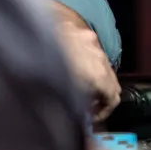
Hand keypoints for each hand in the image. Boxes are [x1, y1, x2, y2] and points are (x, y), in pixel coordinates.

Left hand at [50, 3, 119, 120]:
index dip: (104, 112)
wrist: (37, 32)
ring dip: (97, 80)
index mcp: (98, 77)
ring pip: (105, 68)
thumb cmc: (44, 65)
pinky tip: (74, 67)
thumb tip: (79, 117)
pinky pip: (95, 56)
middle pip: (113, 83)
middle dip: (103, 97)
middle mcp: (102, 61)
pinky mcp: (88, 36)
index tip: (91, 118)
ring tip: (79, 87)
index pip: (114, 99)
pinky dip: (90, 65)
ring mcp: (95, 47)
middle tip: (87, 106)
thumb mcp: (61, 94)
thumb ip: (75, 107)